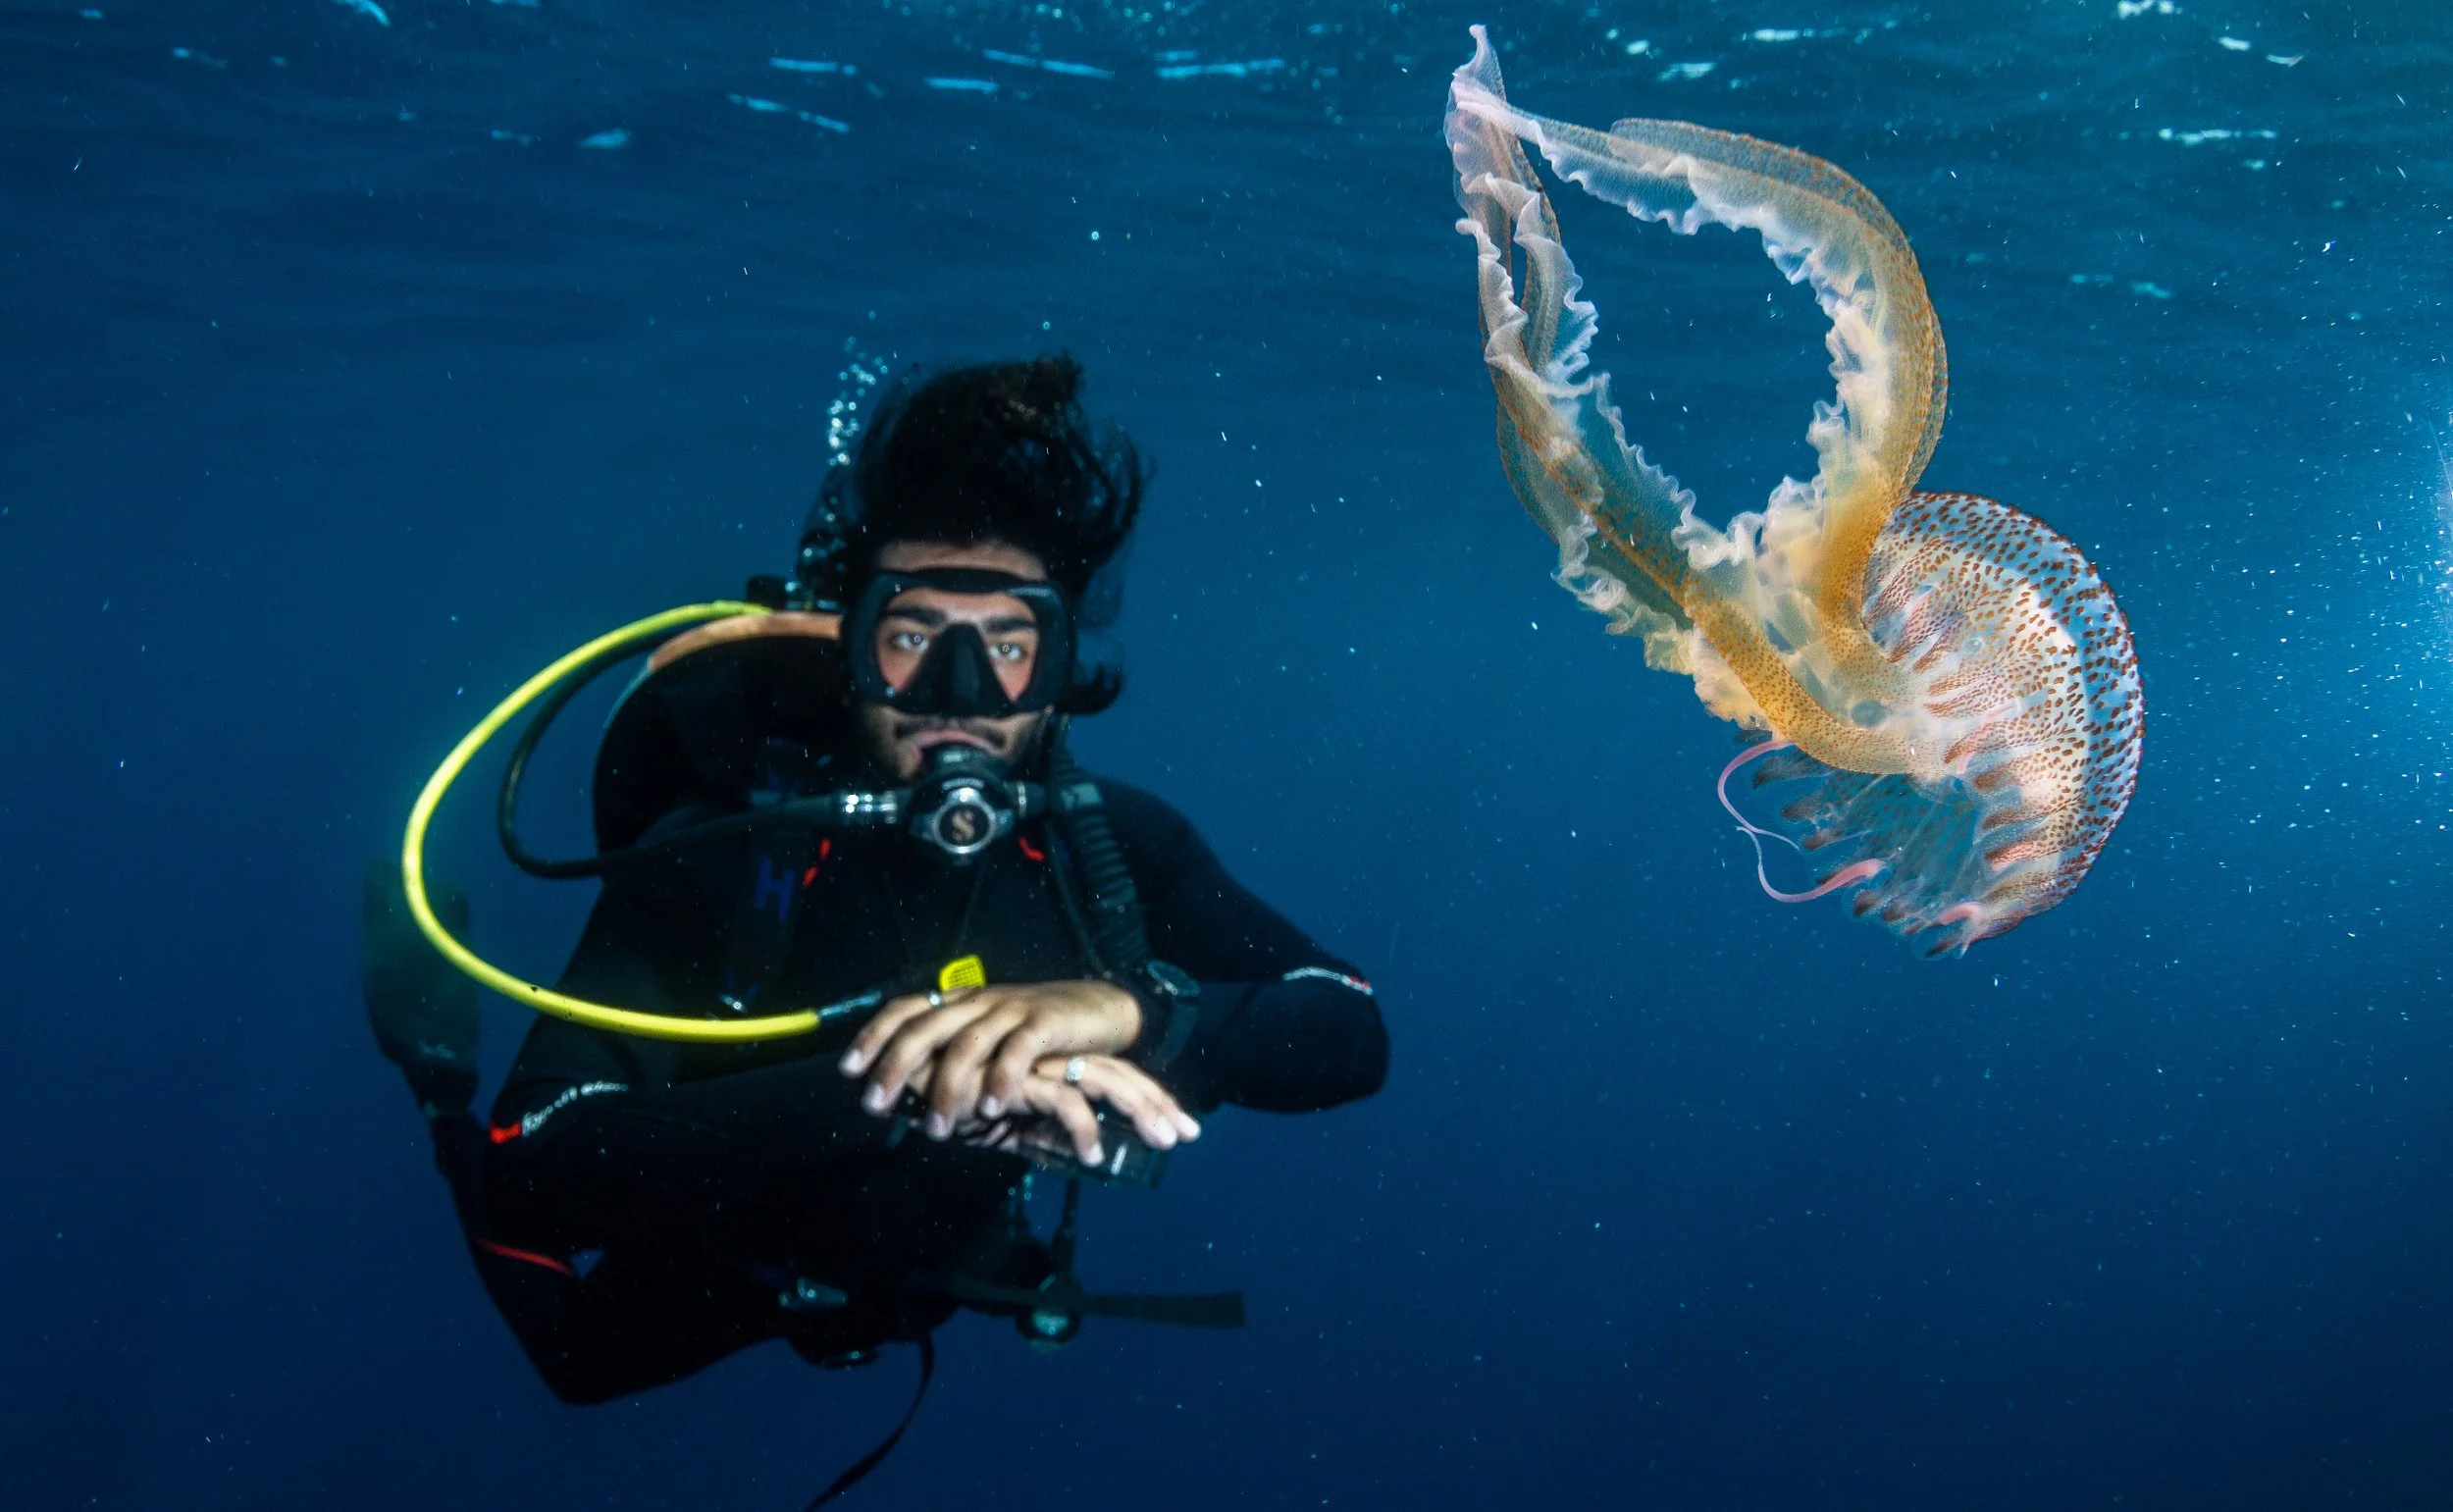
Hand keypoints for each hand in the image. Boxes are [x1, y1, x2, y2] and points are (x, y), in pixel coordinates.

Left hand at [839, 979, 1157, 1138]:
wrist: (1098, 1007)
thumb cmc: (1035, 1032)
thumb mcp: (988, 1037)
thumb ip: (952, 1056)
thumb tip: (905, 1090)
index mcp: (960, 1003)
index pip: (906, 1010)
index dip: (875, 1035)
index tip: (848, 1069)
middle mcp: (978, 1002)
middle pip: (925, 1028)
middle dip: (893, 1066)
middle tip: (874, 1104)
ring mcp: (1011, 1010)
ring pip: (966, 1045)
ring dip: (945, 1088)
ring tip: (934, 1127)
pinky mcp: (1045, 1023)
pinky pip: (1017, 1051)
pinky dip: (1001, 1079)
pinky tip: (989, 1107)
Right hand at [963, 1054, 1200, 1166]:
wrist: (909, 1082)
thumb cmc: (954, 1099)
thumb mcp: (1009, 1126)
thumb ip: (1041, 1136)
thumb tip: (1069, 1159)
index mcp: (1053, 1063)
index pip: (1113, 1075)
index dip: (1147, 1100)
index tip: (1176, 1128)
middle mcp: (1050, 1057)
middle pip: (1120, 1073)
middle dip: (1157, 1103)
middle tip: (1187, 1135)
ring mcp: (1036, 1063)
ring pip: (1103, 1079)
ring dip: (1138, 1110)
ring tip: (1160, 1142)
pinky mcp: (1017, 1078)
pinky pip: (1063, 1102)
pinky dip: (1084, 1128)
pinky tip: (1095, 1155)